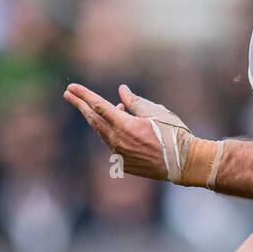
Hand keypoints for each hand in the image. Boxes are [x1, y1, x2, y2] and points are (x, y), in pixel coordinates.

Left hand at [63, 82, 183, 180]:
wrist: (184, 163)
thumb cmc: (174, 135)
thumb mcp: (157, 113)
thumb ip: (135, 102)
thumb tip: (122, 91)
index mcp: (125, 126)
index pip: (98, 106)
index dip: (84, 95)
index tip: (71, 87)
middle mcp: (118, 141)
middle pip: (93, 120)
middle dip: (80, 105)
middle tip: (67, 94)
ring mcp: (119, 155)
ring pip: (102, 133)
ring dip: (100, 119)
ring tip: (109, 109)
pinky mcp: (124, 164)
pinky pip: (111, 144)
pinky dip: (111, 133)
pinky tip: (120, 127)